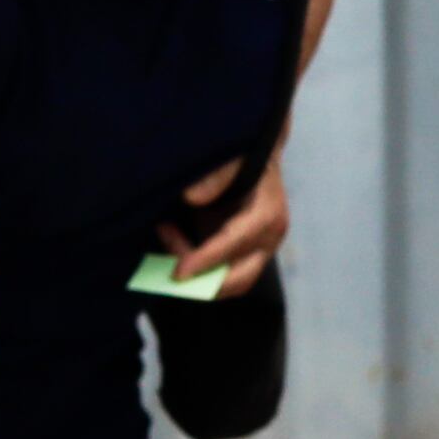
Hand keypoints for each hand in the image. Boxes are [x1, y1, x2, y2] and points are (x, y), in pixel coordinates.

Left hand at [158, 149, 289, 292]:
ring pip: (230, 283)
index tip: (178, 272)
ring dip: (197, 275)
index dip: (205, 260)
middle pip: (239, 278)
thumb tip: (192, 197)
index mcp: (268, 214)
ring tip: (168, 236)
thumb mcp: (234, 156)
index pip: (236, 244)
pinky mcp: (249, 254)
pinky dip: (199, 269)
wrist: (259, 156)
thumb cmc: (244, 155)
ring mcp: (262, 249)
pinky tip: (175, 240)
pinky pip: (224, 274)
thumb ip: (217, 174)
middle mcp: (270, 238)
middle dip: (202, 281)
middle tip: (168, 270)